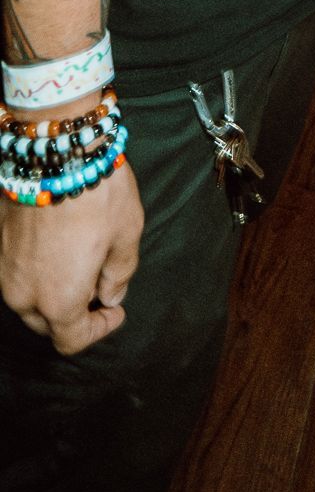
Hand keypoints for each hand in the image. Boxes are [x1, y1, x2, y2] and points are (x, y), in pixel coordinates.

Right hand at [0, 159, 143, 353]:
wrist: (56, 152)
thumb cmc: (97, 194)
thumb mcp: (127, 235)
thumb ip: (120, 274)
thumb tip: (110, 295)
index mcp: (59, 301)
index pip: (72, 340)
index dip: (98, 331)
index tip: (115, 311)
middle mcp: (24, 294)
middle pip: (46, 324)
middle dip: (74, 314)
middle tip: (99, 286)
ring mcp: (5, 271)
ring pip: (28, 299)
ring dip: (52, 293)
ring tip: (80, 263)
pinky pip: (18, 273)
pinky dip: (37, 272)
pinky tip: (58, 247)